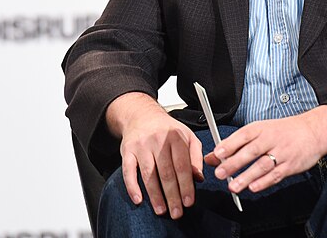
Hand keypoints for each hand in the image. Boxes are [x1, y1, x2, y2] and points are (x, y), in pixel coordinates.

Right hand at [106, 92, 203, 218]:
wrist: (142, 115)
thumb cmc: (167, 129)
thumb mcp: (187, 136)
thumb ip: (195, 155)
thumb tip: (199, 177)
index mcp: (176, 137)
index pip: (182, 165)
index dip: (186, 185)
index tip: (189, 201)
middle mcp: (158, 140)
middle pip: (166, 172)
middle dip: (172, 195)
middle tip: (177, 212)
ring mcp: (141, 146)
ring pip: (149, 174)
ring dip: (155, 195)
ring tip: (161, 210)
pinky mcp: (127, 150)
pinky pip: (128, 171)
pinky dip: (132, 187)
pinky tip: (138, 199)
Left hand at [205, 105, 326, 194]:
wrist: (313, 131)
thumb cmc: (284, 131)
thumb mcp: (261, 130)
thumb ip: (236, 144)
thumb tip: (213, 156)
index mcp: (262, 128)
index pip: (244, 135)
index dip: (230, 144)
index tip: (217, 154)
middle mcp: (272, 139)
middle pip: (251, 151)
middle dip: (235, 163)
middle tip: (220, 173)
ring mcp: (282, 152)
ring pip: (262, 165)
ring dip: (247, 177)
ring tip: (233, 186)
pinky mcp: (290, 165)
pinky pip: (276, 175)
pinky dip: (264, 182)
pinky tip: (253, 188)